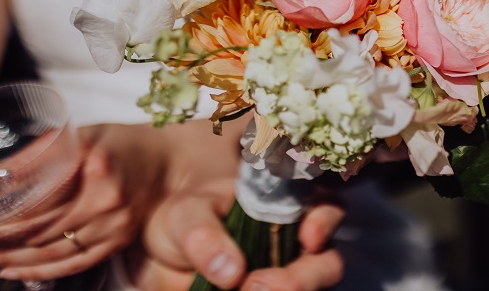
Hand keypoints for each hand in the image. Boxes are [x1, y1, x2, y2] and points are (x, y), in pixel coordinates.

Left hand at [0, 125, 154, 281]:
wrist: (167, 161)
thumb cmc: (119, 143)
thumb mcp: (78, 135)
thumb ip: (33, 157)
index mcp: (96, 163)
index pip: (38, 196)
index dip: (3, 210)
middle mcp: (108, 199)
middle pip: (43, 229)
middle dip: (1, 240)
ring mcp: (116, 225)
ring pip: (54, 252)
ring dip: (13, 260)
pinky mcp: (118, 242)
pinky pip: (74, 264)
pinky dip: (41, 271)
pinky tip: (15, 271)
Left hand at [133, 177, 344, 290]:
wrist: (162, 254)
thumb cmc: (182, 219)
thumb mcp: (184, 216)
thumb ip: (203, 235)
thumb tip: (231, 272)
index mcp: (282, 206)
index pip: (325, 208)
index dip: (325, 221)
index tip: (309, 237)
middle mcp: (294, 244)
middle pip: (326, 263)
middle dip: (303, 279)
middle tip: (259, 287)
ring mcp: (285, 276)